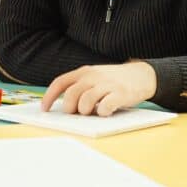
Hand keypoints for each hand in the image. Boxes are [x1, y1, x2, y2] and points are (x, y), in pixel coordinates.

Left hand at [40, 62, 156, 116]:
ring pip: (86, 101)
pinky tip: (104, 112)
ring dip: (85, 111)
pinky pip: (105, 106)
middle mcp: (93, 76)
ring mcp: (107, 84)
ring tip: (91, 112)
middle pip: (71, 94)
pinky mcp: (121, 93)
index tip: (44, 109)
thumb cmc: (113, 81)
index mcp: (84, 72)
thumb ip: (80, 88)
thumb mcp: (94, 78)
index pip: (60, 82)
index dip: (50, 97)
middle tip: (75, 114)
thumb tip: (65, 110)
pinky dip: (102, 112)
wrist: (141, 75)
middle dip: (70, 108)